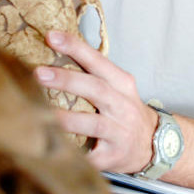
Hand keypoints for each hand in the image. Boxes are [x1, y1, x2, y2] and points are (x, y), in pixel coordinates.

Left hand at [34, 30, 156, 173]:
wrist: (155, 144)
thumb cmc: (125, 111)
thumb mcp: (117, 87)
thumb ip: (92, 73)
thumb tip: (53, 49)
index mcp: (121, 84)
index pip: (97, 61)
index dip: (75, 48)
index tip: (51, 36)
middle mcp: (122, 106)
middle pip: (95, 89)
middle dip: (66, 80)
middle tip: (38, 72)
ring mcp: (120, 132)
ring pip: (94, 123)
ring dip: (67, 118)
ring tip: (41, 113)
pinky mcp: (114, 156)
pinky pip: (92, 156)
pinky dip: (75, 155)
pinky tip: (52, 151)